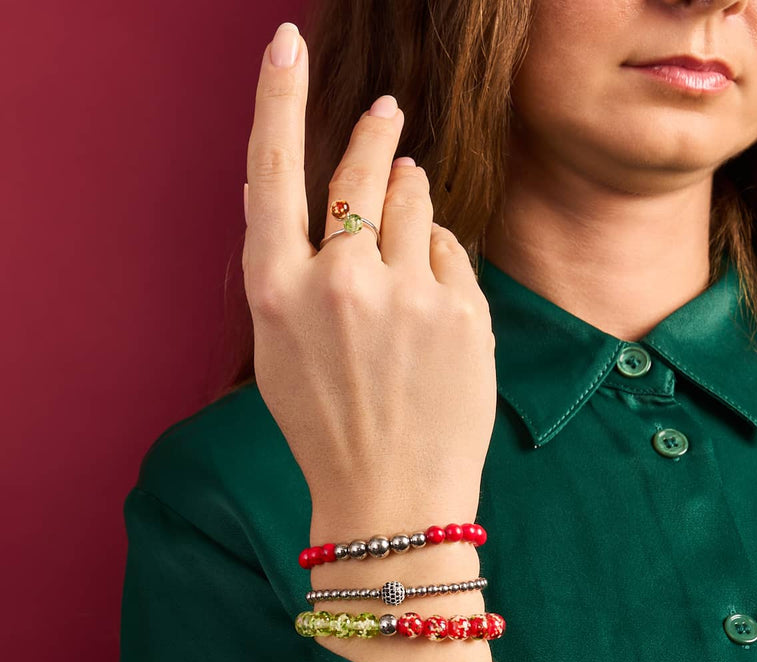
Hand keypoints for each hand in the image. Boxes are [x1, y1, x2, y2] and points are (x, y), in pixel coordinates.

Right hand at [242, 22, 496, 525]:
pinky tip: (434, 311)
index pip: (270, 172)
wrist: (390, 497)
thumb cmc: (328, 425)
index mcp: (276, 292)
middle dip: (376, 135)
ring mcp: (404, 294)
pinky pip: (452, 252)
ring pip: (414, 203)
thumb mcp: (283, 348)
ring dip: (412, 203)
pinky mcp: (461, 311)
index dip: (276, 101)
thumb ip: (294, 270)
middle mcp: (337, 281)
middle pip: (361, 172)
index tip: (284, 45)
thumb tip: (317, 197)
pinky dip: (443, 264)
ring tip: (408, 250)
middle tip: (388, 115)